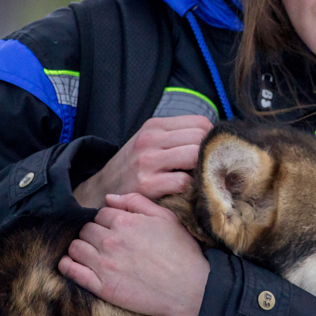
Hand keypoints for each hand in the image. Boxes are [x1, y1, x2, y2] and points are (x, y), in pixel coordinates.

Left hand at [58, 193, 209, 315]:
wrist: (190, 288)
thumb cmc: (182, 251)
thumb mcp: (165, 217)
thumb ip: (136, 202)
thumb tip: (110, 198)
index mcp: (126, 221)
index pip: (101, 213)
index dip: (107, 219)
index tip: (114, 227)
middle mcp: (111, 241)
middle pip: (86, 229)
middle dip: (93, 232)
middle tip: (105, 241)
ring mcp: (104, 264)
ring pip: (76, 247)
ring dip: (80, 247)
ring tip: (91, 252)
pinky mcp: (102, 287)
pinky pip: (72, 271)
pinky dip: (67, 265)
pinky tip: (72, 263)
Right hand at [73, 115, 212, 208]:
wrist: (101, 190)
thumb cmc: (133, 166)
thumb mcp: (149, 142)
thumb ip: (176, 137)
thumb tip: (213, 140)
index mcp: (155, 126)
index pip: (200, 123)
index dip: (210, 139)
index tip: (209, 153)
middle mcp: (150, 140)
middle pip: (200, 138)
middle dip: (209, 155)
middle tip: (208, 169)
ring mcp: (147, 162)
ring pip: (195, 156)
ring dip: (201, 170)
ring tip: (198, 179)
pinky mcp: (147, 185)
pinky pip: (184, 182)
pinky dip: (189, 188)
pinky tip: (184, 192)